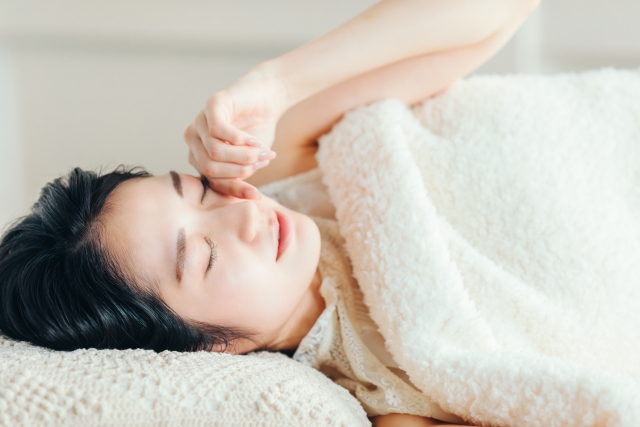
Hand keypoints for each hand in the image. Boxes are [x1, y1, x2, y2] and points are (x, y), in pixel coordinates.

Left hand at [184, 67, 290, 198]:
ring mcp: (200, 121)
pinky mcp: (212, 105)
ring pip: (215, 152)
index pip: (211, 181)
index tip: (256, 195)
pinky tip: (256, 140)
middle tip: (262, 163)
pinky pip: (219, 131)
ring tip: (264, 151)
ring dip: (244, 155)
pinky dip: (241, 140)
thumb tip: (247, 197)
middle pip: (210, 168)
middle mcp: (194, 139)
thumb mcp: (250, 161)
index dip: (234, 190)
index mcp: (199, 155)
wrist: (269, 98)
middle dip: (240, 171)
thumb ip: (242, 176)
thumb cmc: (258, 130)